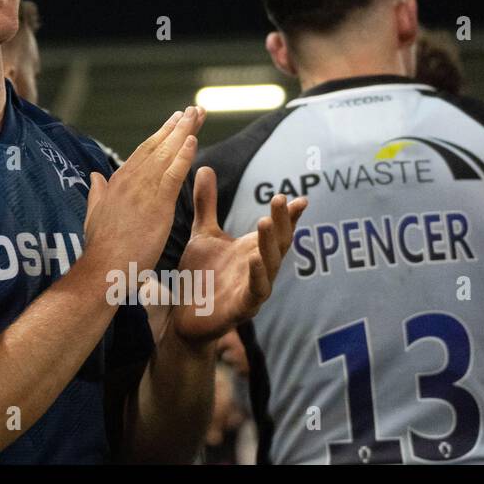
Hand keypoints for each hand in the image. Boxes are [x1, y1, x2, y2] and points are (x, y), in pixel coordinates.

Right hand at [84, 107, 204, 274]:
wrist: (102, 268)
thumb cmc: (100, 247)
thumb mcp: (94, 214)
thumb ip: (97, 192)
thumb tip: (95, 176)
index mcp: (117, 182)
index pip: (143, 152)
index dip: (160, 135)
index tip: (174, 120)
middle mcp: (130, 180)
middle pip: (157, 146)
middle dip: (176, 127)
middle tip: (193, 109)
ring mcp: (142, 191)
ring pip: (166, 155)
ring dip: (183, 133)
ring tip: (196, 114)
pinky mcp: (156, 205)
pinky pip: (172, 175)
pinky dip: (183, 156)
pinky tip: (193, 140)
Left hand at [171, 166, 306, 343]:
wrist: (184, 317)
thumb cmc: (200, 276)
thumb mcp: (204, 234)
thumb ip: (207, 204)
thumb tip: (206, 167)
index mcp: (252, 250)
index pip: (277, 230)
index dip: (289, 216)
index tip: (299, 198)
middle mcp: (258, 269)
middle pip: (278, 244)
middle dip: (282, 222)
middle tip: (281, 199)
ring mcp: (252, 289)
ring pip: (269, 266)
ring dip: (269, 245)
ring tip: (265, 221)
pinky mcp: (242, 309)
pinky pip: (254, 292)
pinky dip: (257, 276)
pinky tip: (253, 259)